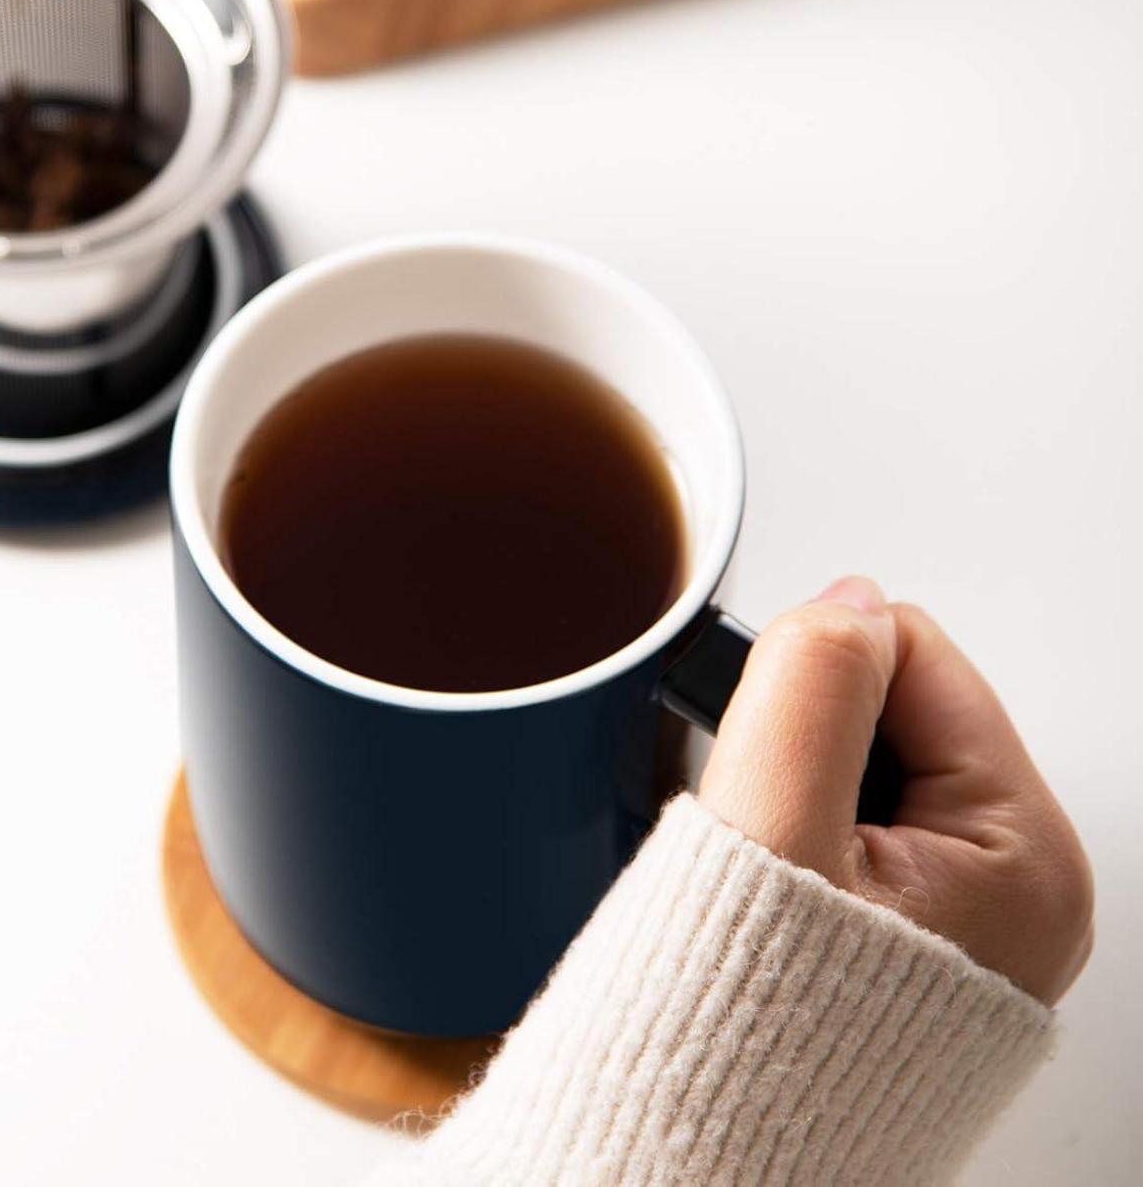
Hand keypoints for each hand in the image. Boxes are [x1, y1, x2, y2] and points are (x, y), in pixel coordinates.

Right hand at [698, 577, 1093, 1005]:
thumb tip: (845, 600)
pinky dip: (800, 828)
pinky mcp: (923, 937)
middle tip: (765, 821)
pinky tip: (777, 886)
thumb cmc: (755, 1039)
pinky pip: (857, 819)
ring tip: (768, 864)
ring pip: (867, 757)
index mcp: (1024, 851)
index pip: (914, 650)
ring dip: (796, 781)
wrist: (707, 1161)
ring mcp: (975, 915)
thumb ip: (811, 683)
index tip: (764, 738)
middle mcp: (1022, 883)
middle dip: (808, 732)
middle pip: (896, 702)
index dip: (815, 667)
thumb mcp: (773, 825)